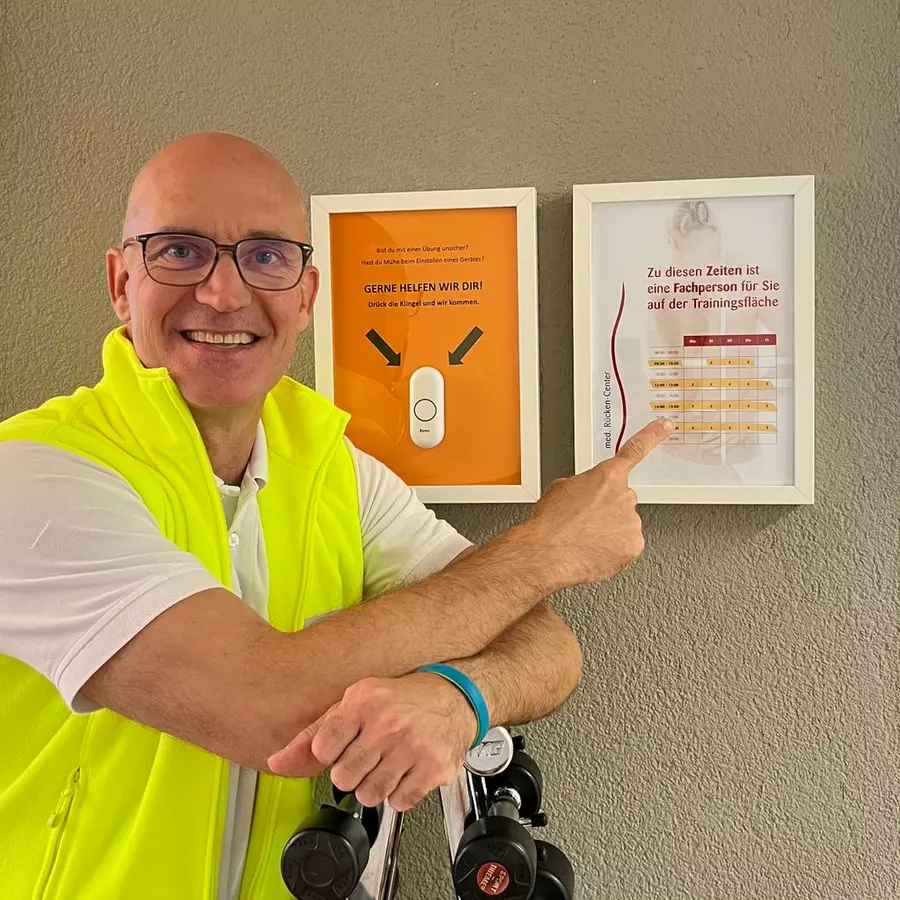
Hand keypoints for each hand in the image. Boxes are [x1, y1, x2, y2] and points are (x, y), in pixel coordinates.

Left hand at [267, 673, 476, 810]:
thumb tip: (277, 761)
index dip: (333, 751)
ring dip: (377, 784)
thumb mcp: (354, 704)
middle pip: (343, 777)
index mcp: (363, 701)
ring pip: (369, 795)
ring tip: (389, 761)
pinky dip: (401, 792)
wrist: (454, 697)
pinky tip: (407, 770)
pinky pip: (399, 802)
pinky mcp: (432, 767)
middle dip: (354, 770)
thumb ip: (313, 735)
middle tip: (371, 753)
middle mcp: (387, 722)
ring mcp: (412, 746)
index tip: (347, 742)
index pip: (322, 749)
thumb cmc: (400, 700)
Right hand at [523, 419, 671, 586]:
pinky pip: (626, 545)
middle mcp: (624, 496)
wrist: (548, 552)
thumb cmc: (551, 523)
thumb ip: (582, 484)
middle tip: (586, 520)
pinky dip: (613, 549)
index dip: (652, 436)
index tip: (665, 426)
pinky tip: (594, 550)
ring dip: (608, 530)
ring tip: (585, 538)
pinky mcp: (633, 545)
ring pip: (624, 524)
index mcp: (606, 476)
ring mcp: (631, 521)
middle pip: (622, 499)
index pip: (634, 450)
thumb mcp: (558, 489)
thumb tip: (583, 491)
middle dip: (607, 508)